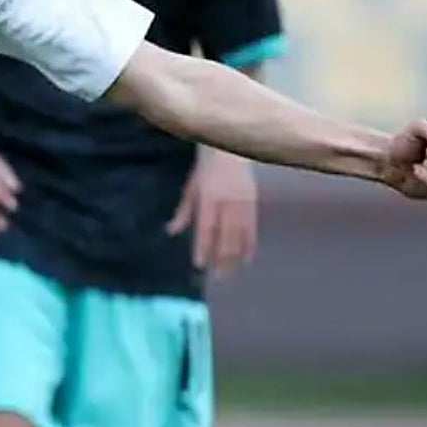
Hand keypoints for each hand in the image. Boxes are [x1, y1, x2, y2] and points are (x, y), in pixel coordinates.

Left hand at [167, 150, 256, 277]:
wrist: (230, 148)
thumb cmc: (206, 166)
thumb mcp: (191, 187)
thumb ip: (184, 211)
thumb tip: (172, 231)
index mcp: (209, 197)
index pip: (206, 227)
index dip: (204, 247)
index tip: (200, 265)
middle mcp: (227, 202)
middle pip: (226, 237)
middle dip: (221, 259)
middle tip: (216, 278)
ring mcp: (243, 203)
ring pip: (240, 236)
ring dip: (235, 257)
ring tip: (229, 274)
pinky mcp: (254, 202)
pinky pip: (253, 228)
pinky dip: (250, 245)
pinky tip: (246, 259)